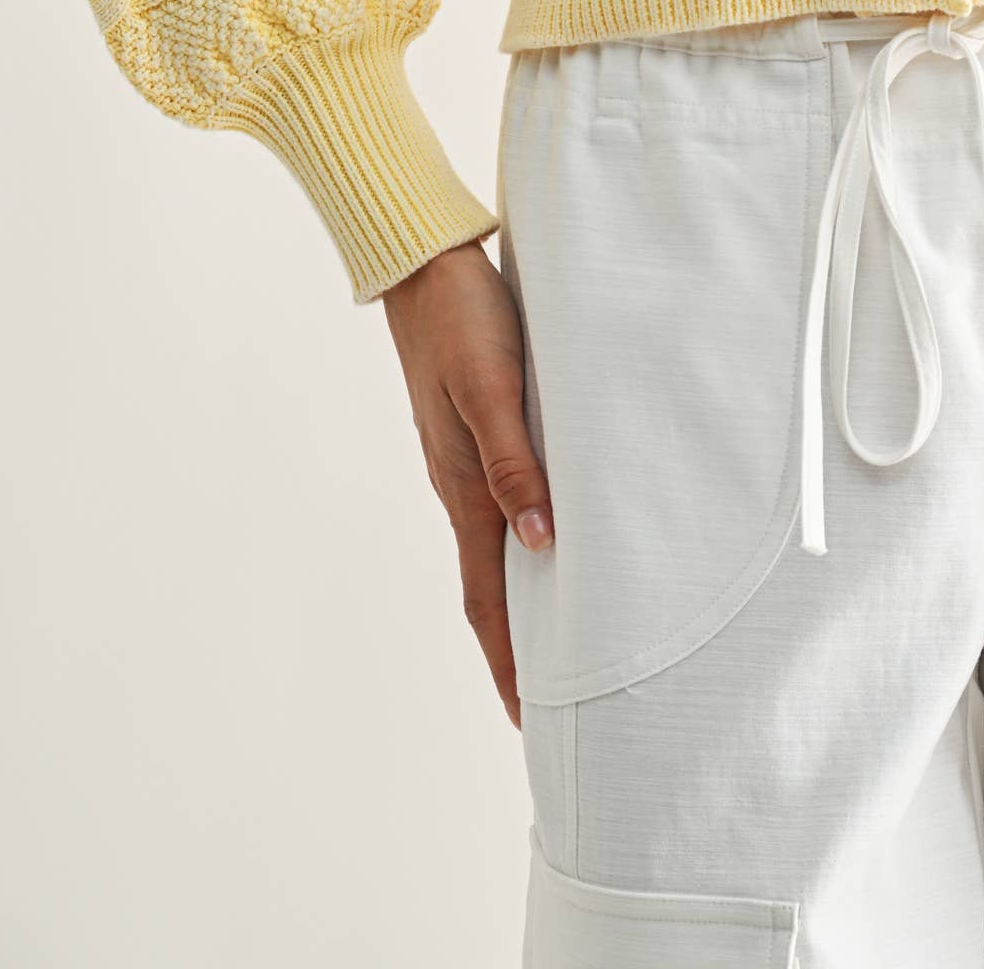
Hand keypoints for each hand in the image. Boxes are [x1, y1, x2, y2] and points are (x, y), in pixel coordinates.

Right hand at [379, 237, 553, 727]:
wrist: (426, 264)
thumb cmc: (465, 318)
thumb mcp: (493, 386)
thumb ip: (513, 459)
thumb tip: (538, 541)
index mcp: (463, 486)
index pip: (487, 597)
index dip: (508, 660)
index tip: (527, 719)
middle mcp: (461, 484)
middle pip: (490, 588)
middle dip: (515, 652)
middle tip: (550, 707)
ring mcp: (465, 460)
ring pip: (497, 548)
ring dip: (521, 603)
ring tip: (556, 643)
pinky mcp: (477, 430)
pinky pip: (501, 504)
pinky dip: (522, 542)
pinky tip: (545, 542)